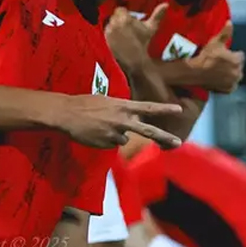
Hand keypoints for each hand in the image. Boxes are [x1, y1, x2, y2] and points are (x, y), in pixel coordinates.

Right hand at [54, 93, 182, 149]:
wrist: (66, 113)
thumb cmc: (85, 104)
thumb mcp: (107, 102)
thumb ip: (122, 111)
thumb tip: (131, 125)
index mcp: (122, 106)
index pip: (148, 107)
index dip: (164, 109)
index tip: (179, 110)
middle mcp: (122, 120)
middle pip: (148, 131)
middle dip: (164, 137)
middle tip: (179, 142)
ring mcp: (114, 133)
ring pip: (124, 139)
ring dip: (115, 135)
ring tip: (99, 126)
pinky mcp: (106, 144)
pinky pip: (111, 144)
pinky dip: (105, 140)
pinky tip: (94, 133)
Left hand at [105, 4, 166, 75]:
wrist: (136, 60)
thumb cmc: (144, 43)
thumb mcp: (151, 28)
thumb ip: (157, 15)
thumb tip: (166, 4)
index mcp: (125, 19)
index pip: (120, 9)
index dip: (126, 14)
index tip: (130, 20)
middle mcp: (115, 23)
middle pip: (115, 15)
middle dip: (120, 20)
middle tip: (127, 28)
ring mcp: (109, 31)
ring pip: (110, 23)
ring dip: (115, 26)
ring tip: (123, 34)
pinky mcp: (105, 38)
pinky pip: (107, 31)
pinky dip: (111, 33)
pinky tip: (119, 39)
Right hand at [188, 21, 244, 94]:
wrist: (195, 71)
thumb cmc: (206, 56)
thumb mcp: (215, 42)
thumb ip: (225, 33)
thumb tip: (230, 22)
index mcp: (237, 60)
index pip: (241, 56)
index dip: (233, 54)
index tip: (226, 54)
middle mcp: (238, 72)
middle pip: (239, 67)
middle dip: (233, 64)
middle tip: (222, 62)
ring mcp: (233, 82)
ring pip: (236, 76)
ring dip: (231, 74)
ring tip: (221, 71)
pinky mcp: (228, 90)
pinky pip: (232, 86)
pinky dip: (228, 83)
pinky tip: (221, 79)